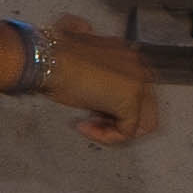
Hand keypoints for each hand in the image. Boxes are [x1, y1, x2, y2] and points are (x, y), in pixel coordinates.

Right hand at [39, 12, 158, 145]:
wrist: (47, 60)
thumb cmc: (55, 61)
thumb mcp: (83, 68)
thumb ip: (98, 76)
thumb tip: (96, 91)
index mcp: (128, 56)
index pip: (136, 92)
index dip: (112, 107)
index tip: (91, 110)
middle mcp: (139, 66)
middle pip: (145, 107)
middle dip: (117, 120)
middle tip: (92, 120)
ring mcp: (139, 82)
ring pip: (144, 122)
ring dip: (115, 130)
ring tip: (91, 126)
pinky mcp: (131, 100)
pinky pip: (127, 132)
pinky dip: (106, 136)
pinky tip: (85, 127)